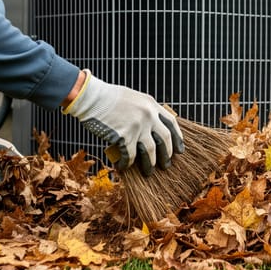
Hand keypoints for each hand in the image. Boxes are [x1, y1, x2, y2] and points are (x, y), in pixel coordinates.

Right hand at [62, 70, 184, 175]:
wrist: (91, 97)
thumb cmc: (108, 98)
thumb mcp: (133, 98)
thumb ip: (144, 110)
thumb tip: (150, 128)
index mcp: (151, 104)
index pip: (171, 123)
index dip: (177, 138)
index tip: (179, 149)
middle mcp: (148, 115)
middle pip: (165, 139)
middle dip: (167, 154)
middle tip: (166, 164)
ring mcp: (138, 126)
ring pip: (150, 150)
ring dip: (150, 164)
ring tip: (149, 172)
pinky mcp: (125, 136)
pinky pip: (130, 155)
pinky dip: (127, 163)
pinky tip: (124, 166)